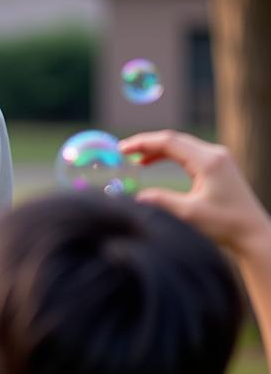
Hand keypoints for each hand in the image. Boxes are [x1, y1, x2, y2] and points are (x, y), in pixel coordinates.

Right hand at [120, 130, 270, 259]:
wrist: (253, 233)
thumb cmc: (225, 224)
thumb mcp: (189, 214)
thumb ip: (161, 201)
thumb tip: (135, 197)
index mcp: (208, 161)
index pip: (169, 142)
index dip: (142, 143)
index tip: (121, 149)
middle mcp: (214, 154)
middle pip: (173, 139)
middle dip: (146, 144)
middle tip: (122, 151)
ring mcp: (218, 158)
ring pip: (179, 145)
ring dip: (156, 150)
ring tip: (134, 158)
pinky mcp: (217, 165)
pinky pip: (187, 153)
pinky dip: (167, 155)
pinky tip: (152, 162)